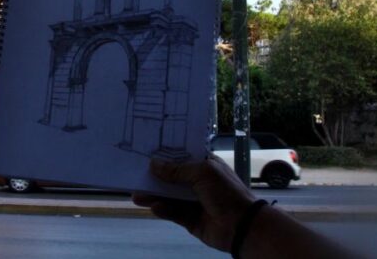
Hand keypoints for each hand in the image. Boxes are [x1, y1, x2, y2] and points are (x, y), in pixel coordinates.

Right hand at [132, 154, 255, 251]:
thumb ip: (176, 170)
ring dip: (153, 195)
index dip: (164, 155)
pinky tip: (154, 207)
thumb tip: (154, 164)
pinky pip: (172, 213)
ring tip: (136, 195)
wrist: (242, 226)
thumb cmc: (225, 192)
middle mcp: (197, 182)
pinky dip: (163, 210)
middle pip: (171, 178)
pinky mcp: (189, 219)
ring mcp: (193, 201)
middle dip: (154, 177)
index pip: (181, 157)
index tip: (145, 151)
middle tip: (134, 175)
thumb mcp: (202, 173)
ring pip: (168, 196)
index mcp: (204, 166)